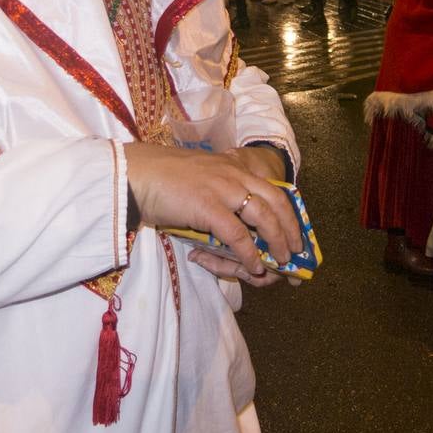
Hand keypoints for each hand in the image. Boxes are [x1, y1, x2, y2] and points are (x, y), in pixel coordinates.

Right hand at [124, 144, 302, 280]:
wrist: (135, 174)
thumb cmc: (163, 178)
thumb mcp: (201, 177)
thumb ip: (220, 190)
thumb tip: (234, 218)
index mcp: (233, 166)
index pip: (273, 187)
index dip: (288, 210)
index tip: (295, 229)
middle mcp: (234, 174)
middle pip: (277, 201)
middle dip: (291, 227)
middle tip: (297, 249)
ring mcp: (222, 189)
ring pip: (264, 217)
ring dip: (277, 242)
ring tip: (282, 261)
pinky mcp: (208, 207)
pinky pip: (238, 235)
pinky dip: (249, 253)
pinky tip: (254, 266)